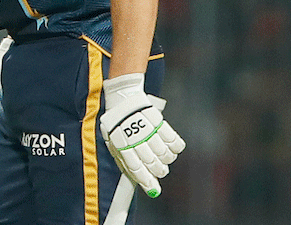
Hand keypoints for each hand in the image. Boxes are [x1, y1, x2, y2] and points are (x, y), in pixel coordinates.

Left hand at [99, 73, 185, 197]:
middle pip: (153, 164)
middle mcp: (135, 139)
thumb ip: (125, 163)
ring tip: (161, 154)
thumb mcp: (114, 144)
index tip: (153, 189)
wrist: (123, 100)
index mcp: (121, 145)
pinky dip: (175, 147)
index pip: (136, 169)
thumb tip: (138, 182)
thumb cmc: (118, 125)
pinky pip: (175, 142)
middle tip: (159, 169)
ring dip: (166, 159)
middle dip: (158, 171)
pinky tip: (170, 145)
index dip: (147, 181)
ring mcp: (148, 130)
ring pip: (165, 155)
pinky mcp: (160, 121)